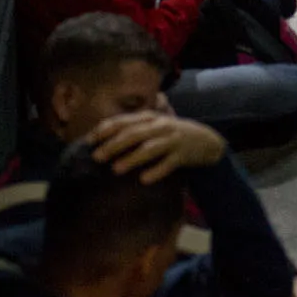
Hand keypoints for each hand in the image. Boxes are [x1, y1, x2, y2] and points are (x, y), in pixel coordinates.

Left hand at [88, 111, 225, 181]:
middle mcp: (160, 126)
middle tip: (97, 157)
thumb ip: (133, 127)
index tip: (89, 141)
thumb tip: (102, 136)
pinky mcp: (183, 155)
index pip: (124, 121)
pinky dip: (156, 171)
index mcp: (150, 118)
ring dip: (132, 159)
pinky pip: (168, 164)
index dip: (106, 130)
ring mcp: (172, 140)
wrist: (206, 141)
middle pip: (133, 135)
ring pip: (149, 149)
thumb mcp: (154, 125)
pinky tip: (144, 179)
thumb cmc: (172, 135)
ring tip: (116, 170)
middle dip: (113, 145)